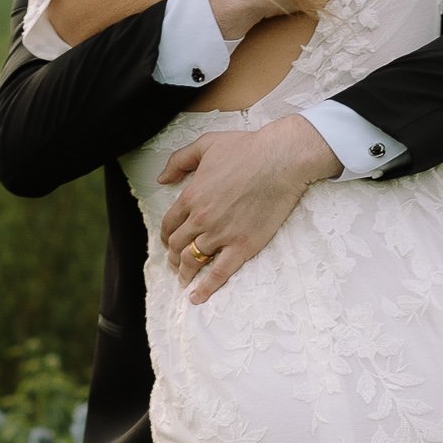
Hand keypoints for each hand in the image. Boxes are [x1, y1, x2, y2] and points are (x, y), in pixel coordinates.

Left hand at [158, 116, 336, 298]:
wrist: (280, 160)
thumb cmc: (246, 149)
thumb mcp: (205, 145)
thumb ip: (179, 161)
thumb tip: (162, 178)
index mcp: (190, 197)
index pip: (168, 225)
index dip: (166, 236)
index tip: (168, 242)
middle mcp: (201, 220)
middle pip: (177, 246)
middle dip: (172, 257)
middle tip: (175, 264)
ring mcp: (221, 235)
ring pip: (192, 261)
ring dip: (184, 273)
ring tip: (184, 280)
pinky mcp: (242, 247)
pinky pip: (218, 274)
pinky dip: (205, 288)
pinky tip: (196, 297)